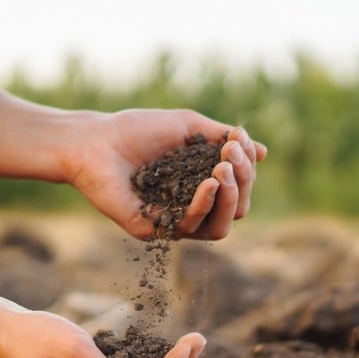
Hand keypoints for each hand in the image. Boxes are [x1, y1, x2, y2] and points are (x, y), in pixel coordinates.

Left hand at [62, 109, 266, 239]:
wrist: (95, 140)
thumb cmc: (138, 130)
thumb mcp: (188, 127)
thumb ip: (223, 139)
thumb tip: (263, 152)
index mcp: (201, 185)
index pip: (239, 188)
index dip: (247, 167)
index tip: (236, 140)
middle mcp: (190, 207)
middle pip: (236, 210)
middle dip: (243, 182)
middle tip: (229, 155)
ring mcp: (173, 221)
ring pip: (221, 228)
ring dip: (230, 198)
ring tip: (223, 170)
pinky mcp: (153, 231)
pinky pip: (190, 229)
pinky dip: (205, 205)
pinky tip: (209, 183)